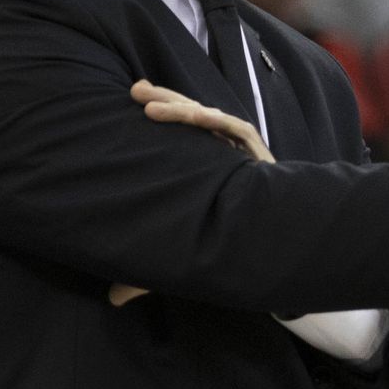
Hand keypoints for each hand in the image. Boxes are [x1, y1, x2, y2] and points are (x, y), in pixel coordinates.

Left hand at [109, 81, 274, 305]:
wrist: (278, 259)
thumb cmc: (231, 254)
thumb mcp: (180, 259)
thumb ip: (148, 277)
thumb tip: (110, 299)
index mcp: (208, 171)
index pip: (181, 137)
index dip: (160, 117)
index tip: (130, 106)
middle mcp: (226, 158)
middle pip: (193, 118)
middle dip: (166, 100)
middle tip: (135, 90)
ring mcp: (244, 157)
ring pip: (211, 119)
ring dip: (182, 108)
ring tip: (149, 107)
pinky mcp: (260, 161)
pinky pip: (236, 130)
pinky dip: (215, 120)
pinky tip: (194, 115)